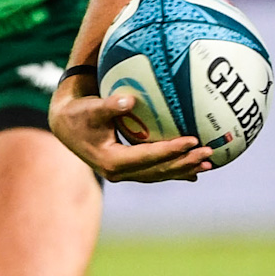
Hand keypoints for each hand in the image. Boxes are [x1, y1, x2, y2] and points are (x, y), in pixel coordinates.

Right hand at [48, 78, 213, 182]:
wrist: (66, 126)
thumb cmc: (79, 113)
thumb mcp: (90, 108)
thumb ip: (109, 105)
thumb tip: (129, 101)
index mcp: (111, 161)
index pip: (148, 157)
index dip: (171, 150)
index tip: (192, 139)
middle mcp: (119, 172)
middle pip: (158, 171)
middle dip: (185, 163)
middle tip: (208, 154)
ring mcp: (124, 173)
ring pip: (159, 174)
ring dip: (184, 169)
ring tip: (208, 164)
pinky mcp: (128, 169)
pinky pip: (155, 171)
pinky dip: (174, 170)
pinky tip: (193, 171)